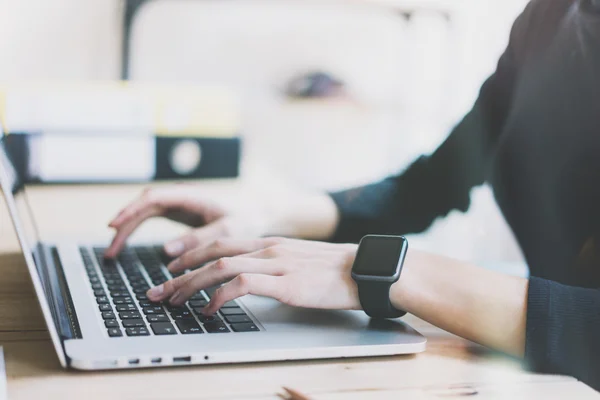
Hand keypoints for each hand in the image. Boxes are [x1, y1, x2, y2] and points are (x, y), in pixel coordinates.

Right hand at [105, 185, 273, 258]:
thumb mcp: (228, 230)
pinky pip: (150, 217)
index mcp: (192, 195)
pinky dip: (135, 230)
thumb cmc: (247, 218)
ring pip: (143, 212)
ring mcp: (178, 203)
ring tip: (111, 253)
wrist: (259, 211)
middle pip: (143, 205)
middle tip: (110, 250)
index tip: (114, 225)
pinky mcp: (178, 212)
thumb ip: (200, 239)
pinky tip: (124, 243)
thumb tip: (167, 251)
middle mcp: (181, 196)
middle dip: (124, 225)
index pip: (153, 197)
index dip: (131, 210)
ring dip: (126, 229)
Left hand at [146, 237, 360, 313]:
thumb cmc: (335, 270)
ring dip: (190, 284)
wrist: (366, 269)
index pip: (220, 243)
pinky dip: (218, 297)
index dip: (191, 255)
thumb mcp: (298, 261)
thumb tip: (252, 279)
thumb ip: (273, 265)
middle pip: (212, 253)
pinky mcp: (284, 283)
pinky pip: (241, 286)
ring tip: (172, 300)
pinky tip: (208, 310)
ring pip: (219, 267)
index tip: (172, 269)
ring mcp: (275, 263)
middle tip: (157, 289)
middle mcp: (267, 248)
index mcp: (269, 243)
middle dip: (179, 272)